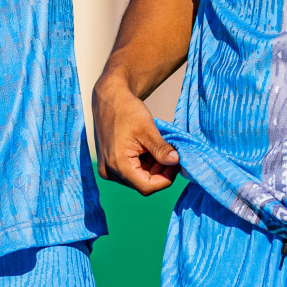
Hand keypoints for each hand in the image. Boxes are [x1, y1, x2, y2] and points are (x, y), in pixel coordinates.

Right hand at [92, 77, 179, 194]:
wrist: (109, 100)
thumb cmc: (127, 111)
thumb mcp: (148, 129)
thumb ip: (161, 149)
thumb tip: (176, 161)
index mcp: (118, 165)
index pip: (147, 186)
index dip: (166, 178)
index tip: (177, 163)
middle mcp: (110, 172)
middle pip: (143, 183)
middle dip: (161, 171)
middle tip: (172, 153)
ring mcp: (108, 169)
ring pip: (138, 178)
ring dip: (153, 167)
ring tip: (161, 148)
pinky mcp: (109, 164)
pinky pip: (131, 171)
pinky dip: (145, 163)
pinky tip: (150, 149)